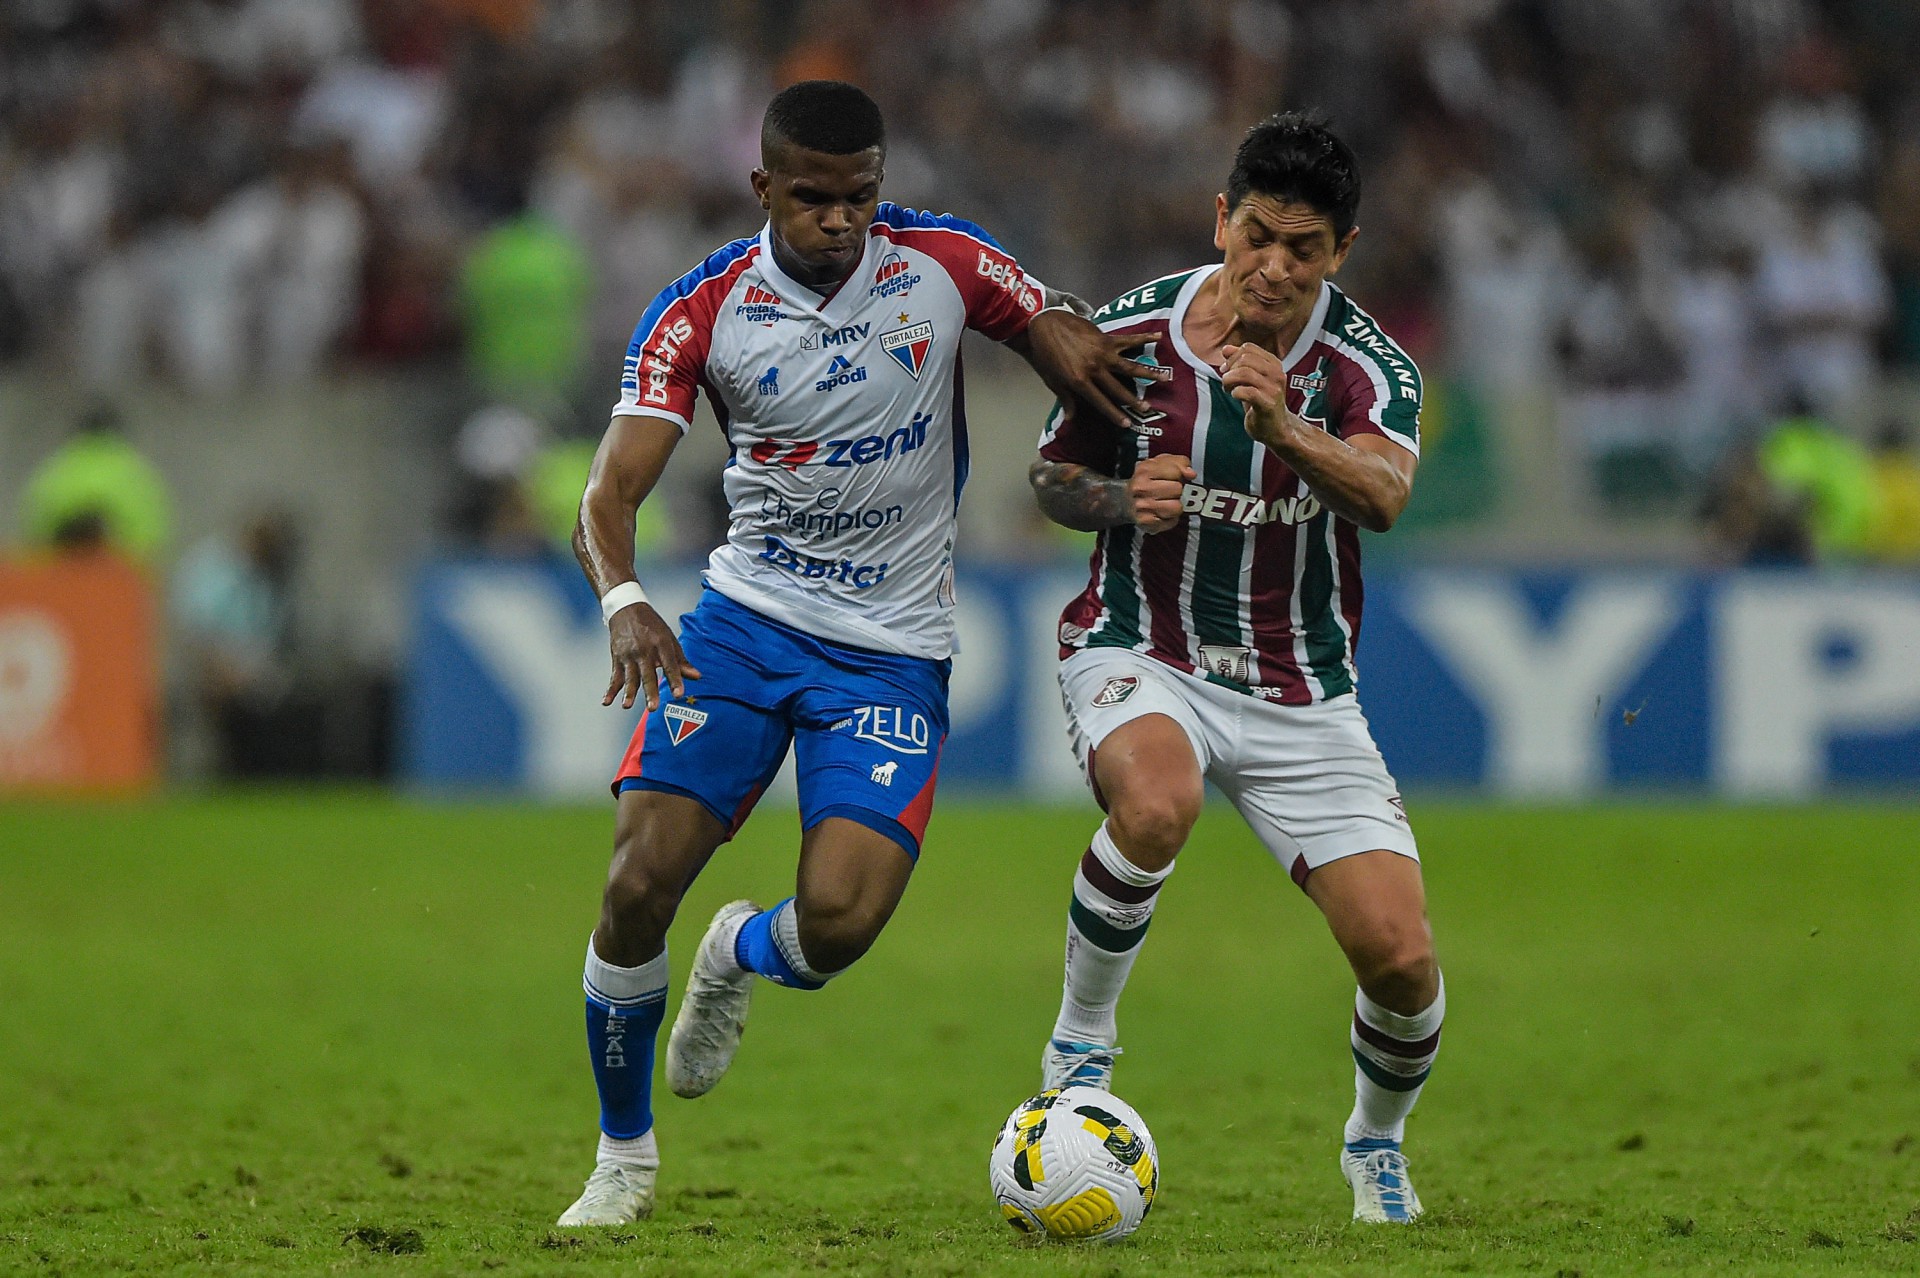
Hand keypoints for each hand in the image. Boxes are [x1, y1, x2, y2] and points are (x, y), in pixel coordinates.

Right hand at [604, 603, 701, 710]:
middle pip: (648, 674)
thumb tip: (697, 677)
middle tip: (653, 707)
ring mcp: (629, 655)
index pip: (669, 665)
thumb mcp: (669, 639)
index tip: (678, 693)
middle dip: (650, 691)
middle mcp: (644, 650)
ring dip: (628, 692)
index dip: (675, 679)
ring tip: (627, 706)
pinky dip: (610, 690)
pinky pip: (614, 676)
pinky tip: (607, 701)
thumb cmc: (652, 626)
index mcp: (661, 644)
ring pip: (629, 677)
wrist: (627, 609)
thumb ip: (681, 660)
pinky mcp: (617, 658)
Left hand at [1023, 311, 1172, 429]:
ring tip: (1165, 378)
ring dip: (1148, 373)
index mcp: (1079, 381)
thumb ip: (1066, 399)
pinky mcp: (1106, 339)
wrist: (1046, 325)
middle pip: (1118, 388)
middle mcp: (1094, 369)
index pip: (1100, 402)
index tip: (1127, 424)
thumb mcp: (1052, 380)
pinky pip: (1128, 340)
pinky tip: (1158, 336)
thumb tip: (1071, 418)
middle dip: (1133, 400)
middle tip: (1147, 409)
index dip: (1114, 414)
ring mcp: (1102, 353)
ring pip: (1129, 366)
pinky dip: (1144, 337)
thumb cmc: (1046, 354)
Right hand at [1127, 453, 1194, 533]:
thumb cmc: (1147, 481)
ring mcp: (1142, 506)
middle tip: (1170, 492)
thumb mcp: (1161, 464)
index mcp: (1145, 470)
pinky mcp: (1145, 523)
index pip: (1176, 471)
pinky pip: (1171, 522)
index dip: (1179, 474)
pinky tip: (1162, 513)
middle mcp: (1141, 488)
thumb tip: (1191, 474)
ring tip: (1168, 502)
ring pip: (1176, 507)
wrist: (1125, 500)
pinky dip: (1170, 519)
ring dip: (1176, 506)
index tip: (1174, 477)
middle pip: (1178, 489)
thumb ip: (1179, 462)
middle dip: (1177, 491)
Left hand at [1221, 342, 1292, 444]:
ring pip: (1244, 373)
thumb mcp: (1251, 379)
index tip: (1227, 370)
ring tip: (1228, 389)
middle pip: (1244, 358)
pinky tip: (1236, 397)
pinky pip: (1246, 391)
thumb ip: (1239, 362)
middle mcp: (1277, 374)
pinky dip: (1235, 392)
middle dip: (1229, 370)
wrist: (1276, 428)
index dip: (1232, 357)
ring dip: (1229, 381)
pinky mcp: (1268, 404)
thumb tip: (1226, 349)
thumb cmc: (1261, 402)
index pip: (1248, 348)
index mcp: (1274, 364)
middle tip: (1227, 382)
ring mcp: (1274, 389)